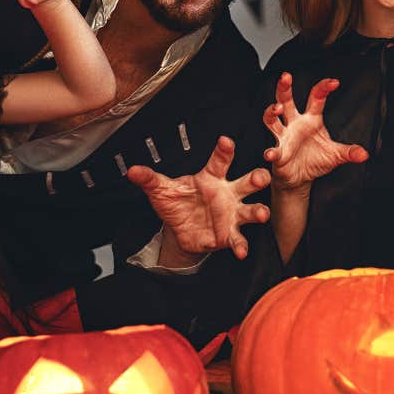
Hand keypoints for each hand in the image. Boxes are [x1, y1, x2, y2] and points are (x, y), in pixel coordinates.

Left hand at [126, 136, 269, 259]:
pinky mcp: (229, 234)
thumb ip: (149, 180)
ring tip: (261, 214)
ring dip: (258, 211)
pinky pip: (238, 239)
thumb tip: (132, 171)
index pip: (220, 161)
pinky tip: (241, 251)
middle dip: (256, 178)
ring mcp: (231, 214)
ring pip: (251, 209)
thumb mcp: (162, 191)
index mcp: (212, 177)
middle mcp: (227, 193)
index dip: (224, 151)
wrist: (180, 231)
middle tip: (260, 176)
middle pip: (247, 182)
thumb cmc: (178, 204)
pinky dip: (241, 245)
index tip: (226, 142)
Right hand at [262, 73, 368, 190]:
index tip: (334, 82)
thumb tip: (364, 154)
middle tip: (286, 76)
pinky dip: (271, 152)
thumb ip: (349, 152)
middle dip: (284, 88)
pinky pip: (274, 150)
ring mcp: (284, 137)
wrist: (301, 178)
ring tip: (277, 108)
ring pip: (272, 120)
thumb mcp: (336, 154)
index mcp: (311, 119)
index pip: (316, 98)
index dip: (324, 88)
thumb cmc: (316, 160)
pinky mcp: (279, 153)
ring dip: (271, 112)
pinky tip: (271, 153)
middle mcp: (295, 124)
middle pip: (286, 101)